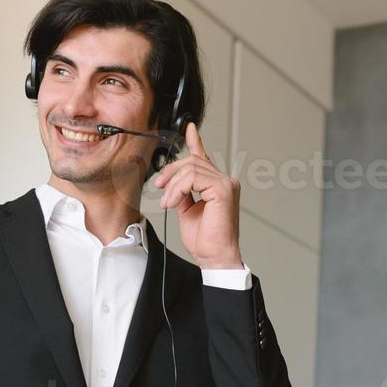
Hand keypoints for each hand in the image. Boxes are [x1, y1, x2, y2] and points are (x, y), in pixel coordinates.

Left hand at [153, 122, 243, 268]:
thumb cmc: (205, 240)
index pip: (204, 158)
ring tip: (168, 203)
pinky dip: (179, 189)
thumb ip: (181, 192)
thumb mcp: (186, 210)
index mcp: (217, 185)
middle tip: (159, 189)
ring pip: (191, 168)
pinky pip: (194, 178)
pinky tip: (174, 202)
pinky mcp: (223, 190)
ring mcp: (226, 184)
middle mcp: (224, 181)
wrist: (214, 256)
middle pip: (192, 161)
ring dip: (172, 186)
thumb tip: (172, 184)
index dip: (195, 142)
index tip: (189, 129)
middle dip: (170, 173)